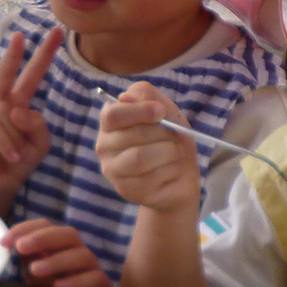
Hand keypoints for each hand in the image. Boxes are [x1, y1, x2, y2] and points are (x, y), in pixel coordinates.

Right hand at [0, 28, 61, 209]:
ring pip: (8, 114)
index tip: (56, 34)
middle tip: (21, 34)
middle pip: (7, 72)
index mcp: (16, 103)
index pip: (29, 76)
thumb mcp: (39, 144)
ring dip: (17, 139)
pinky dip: (7, 144)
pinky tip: (12, 157)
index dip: (41, 56)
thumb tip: (17, 109)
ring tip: (17, 156)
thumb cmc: (17, 162)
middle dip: (15, 53)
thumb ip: (38, 124)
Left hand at [4, 218, 113, 286]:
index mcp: (61, 245)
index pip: (46, 226)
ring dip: (56, 260)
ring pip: (82, 255)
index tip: (4, 242)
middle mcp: (79, 252)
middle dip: (42, 238)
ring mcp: (93, 268)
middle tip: (20, 247)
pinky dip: (75, 281)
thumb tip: (12, 244)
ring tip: (35, 270)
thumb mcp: (36, 275)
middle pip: (68, 234)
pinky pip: (94, 279)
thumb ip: (27, 259)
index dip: (25, 229)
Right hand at [96, 82, 202, 214]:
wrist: (182, 175)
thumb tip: (125, 96)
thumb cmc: (169, 139)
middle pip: (132, 136)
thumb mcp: (165, 110)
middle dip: (163, 133)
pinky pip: (152, 177)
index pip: (113, 114)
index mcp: (110, 124)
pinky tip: (172, 170)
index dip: (140, 111)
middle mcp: (104, 147)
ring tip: (176, 153)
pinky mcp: (127, 190)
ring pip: (140, 157)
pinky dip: (171, 170)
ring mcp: (113, 172)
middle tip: (176, 136)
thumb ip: (146, 95)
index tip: (162, 111)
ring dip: (168, 152)